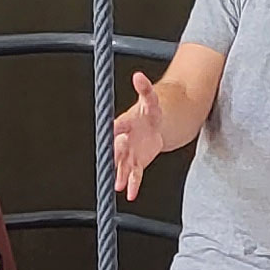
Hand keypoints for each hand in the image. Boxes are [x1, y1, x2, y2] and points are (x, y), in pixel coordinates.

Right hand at [110, 70, 163, 197]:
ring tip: (118, 183)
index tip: (114, 132)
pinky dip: (132, 184)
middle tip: (117, 155)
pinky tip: (130, 193)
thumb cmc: (150, 112)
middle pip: (118, 147)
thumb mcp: (151, 99)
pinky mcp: (137, 163)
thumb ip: (145, 89)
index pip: (117, 127)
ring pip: (123, 165)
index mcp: (123, 123)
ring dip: (121, 174)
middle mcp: (123, 139)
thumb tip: (138, 76)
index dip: (115, 130)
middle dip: (118, 151)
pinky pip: (134, 175)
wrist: (156, 125)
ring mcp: (129, 153)